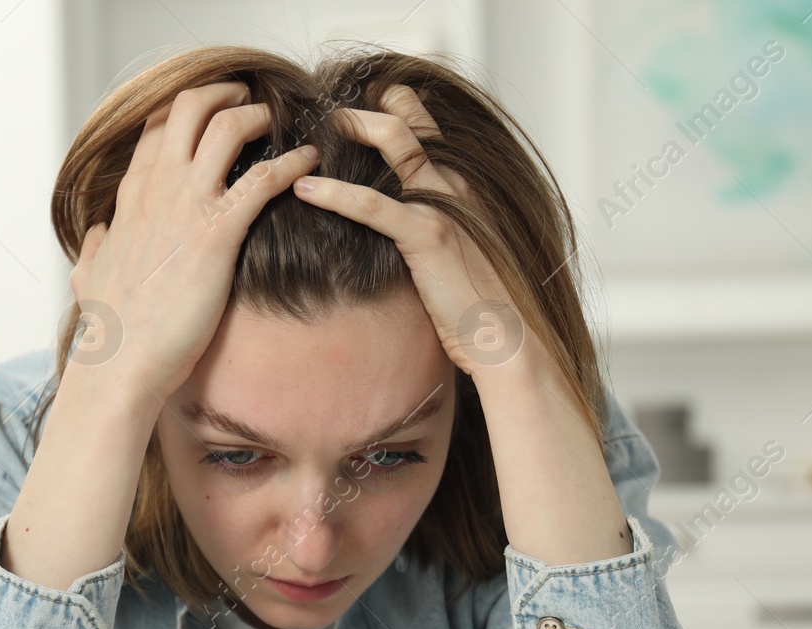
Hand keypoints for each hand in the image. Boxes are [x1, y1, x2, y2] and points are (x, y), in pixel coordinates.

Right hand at [69, 81, 320, 398]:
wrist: (120, 362)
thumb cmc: (111, 330)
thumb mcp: (89, 277)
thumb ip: (94, 250)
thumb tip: (96, 238)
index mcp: (131, 198)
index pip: (157, 129)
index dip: (188, 111)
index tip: (212, 112)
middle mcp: (157, 190)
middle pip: (190, 108)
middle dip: (224, 94)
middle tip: (250, 99)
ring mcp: (186, 206)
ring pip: (226, 127)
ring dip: (259, 116)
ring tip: (282, 121)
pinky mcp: (216, 234)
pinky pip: (262, 179)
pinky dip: (292, 163)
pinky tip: (310, 161)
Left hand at [289, 85, 524, 376]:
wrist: (505, 337)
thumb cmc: (480, 305)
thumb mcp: (458, 254)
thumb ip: (432, 227)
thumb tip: (398, 227)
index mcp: (464, 186)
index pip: (427, 128)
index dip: (393, 111)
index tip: (356, 114)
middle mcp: (456, 183)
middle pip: (410, 118)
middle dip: (366, 107)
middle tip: (330, 114)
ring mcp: (443, 204)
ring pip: (395, 139)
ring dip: (352, 127)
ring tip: (311, 133)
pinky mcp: (427, 235)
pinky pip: (373, 204)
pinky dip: (334, 193)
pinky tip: (306, 190)